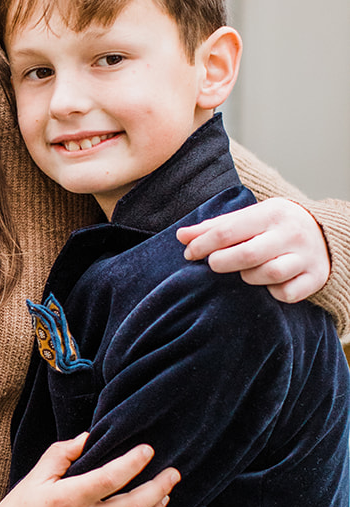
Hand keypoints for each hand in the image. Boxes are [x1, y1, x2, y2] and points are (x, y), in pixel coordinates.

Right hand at [0, 434, 177, 506]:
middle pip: (135, 506)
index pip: (112, 476)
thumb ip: (62, 453)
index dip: (135, 461)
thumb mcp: (35, 476)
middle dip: (160, 487)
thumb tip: (89, 436)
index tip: (148, 450)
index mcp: (68, 498)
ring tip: (163, 498)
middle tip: (173, 474)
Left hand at [177, 197, 329, 302]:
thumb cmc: (274, 226)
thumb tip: (181, 236)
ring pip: (269, 274)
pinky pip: (287, 293)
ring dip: (250, 277)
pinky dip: (274, 292)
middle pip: (247, 255)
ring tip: (246, 272)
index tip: (189, 253)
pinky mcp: (316, 278)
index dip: (202, 245)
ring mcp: (306, 257)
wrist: (324, 233)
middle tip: (214, 264)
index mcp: (271, 213)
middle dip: (222, 262)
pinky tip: (269, 284)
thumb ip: (216, 227)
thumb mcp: (249, 218)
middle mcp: (291, 234)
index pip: (228, 231)